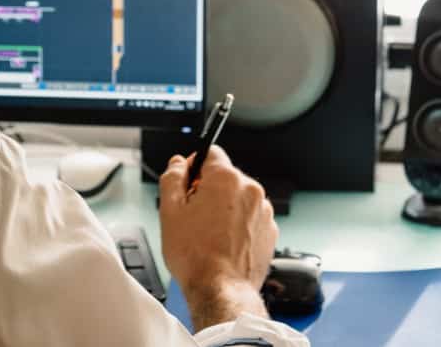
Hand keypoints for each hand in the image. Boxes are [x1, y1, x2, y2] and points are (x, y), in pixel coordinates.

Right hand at [159, 146, 277, 328]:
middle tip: (193, 215)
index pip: (210, 152)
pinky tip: (223, 243)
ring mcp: (263, 212)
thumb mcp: (170, 210)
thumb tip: (178, 164)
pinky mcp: (270, 232)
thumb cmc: (196, 255)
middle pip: (225, 177)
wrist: (220, 289)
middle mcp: (250, 190)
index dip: (194, 166)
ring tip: (208, 233)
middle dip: (209, 189)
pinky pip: (250, 218)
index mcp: (226, 178)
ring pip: (238, 198)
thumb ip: (172, 178)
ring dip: (224, 208)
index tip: (188, 182)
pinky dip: (238, 225)